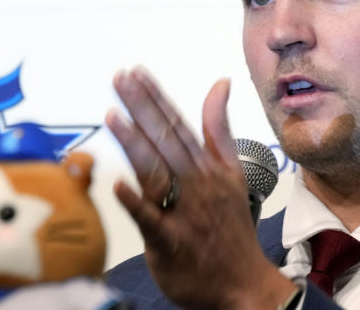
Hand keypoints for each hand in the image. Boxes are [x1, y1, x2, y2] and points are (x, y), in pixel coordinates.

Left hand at [106, 67, 296, 309]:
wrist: (246, 286)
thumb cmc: (232, 228)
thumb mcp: (233, 173)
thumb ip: (218, 129)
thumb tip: (220, 83)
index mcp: (208, 167)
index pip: (178, 125)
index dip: (155, 98)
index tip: (135, 73)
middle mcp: (197, 184)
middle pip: (166, 140)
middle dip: (142, 108)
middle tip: (120, 79)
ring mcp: (185, 213)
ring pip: (158, 173)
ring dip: (136, 144)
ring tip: (113, 117)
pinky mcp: (171, 244)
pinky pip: (152, 222)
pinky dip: (137, 204)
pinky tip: (118, 186)